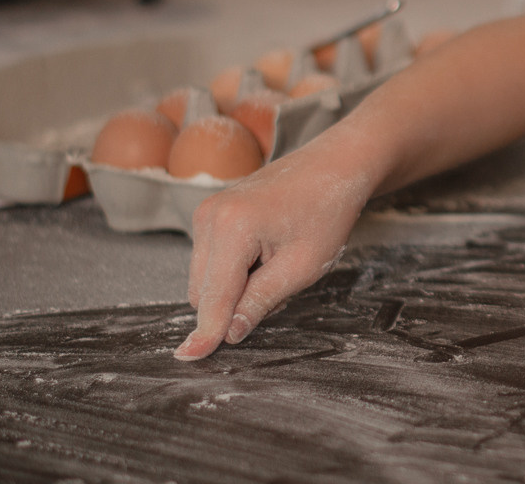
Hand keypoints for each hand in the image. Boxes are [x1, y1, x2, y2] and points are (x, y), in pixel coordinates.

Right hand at [174, 149, 371, 360]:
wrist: (334, 165)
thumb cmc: (327, 211)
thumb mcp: (302, 266)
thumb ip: (260, 301)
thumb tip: (227, 334)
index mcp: (233, 227)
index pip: (214, 296)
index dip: (208, 331)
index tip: (189, 358)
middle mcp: (210, 216)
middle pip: (203, 291)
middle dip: (234, 302)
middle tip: (282, 281)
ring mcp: (207, 211)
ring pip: (205, 278)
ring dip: (235, 286)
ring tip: (277, 261)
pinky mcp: (211, 212)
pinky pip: (211, 260)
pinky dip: (235, 269)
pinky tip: (267, 252)